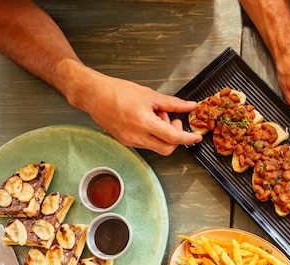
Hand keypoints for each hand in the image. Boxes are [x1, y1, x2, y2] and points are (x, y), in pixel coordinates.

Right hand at [69, 67, 202, 155]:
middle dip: (175, 138)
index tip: (196, 137)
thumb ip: (173, 104)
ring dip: (162, 134)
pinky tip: (146, 120)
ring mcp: (130, 141)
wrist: (93, 95)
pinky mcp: (125, 142)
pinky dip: (152, 134)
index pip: (173, 137)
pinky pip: (146, 144)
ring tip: (155, 115)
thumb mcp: (150, 95)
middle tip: (173, 121)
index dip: (187, 139)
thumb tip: (190, 106)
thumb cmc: (117, 91)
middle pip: (166, 148)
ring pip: (156, 146)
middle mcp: (136, 136)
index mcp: (144, 123)